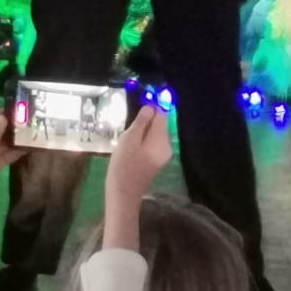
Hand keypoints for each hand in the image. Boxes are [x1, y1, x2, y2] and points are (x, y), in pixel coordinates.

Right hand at [102, 105, 172, 249]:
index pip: (163, 114)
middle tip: (130, 120)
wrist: (123, 195)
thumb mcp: (129, 141)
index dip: (154, 103)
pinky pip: (151, 142)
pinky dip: (142, 138)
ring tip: (127, 134)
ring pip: (155, 132)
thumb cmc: (123, 167)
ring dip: (143, 128)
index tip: (145, 94)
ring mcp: (162, 154)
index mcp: (162, 139)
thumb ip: (141, 123)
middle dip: (147, 118)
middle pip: (160, 123)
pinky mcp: (155, 160)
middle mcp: (167, 145)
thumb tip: (151, 106)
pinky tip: (130, 144)